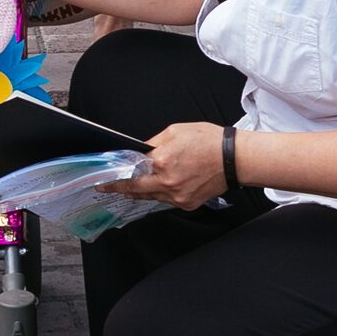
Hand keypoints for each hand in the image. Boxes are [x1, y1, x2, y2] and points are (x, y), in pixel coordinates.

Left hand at [100, 122, 226, 209]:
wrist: (235, 159)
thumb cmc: (209, 142)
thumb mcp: (175, 132)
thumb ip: (153, 143)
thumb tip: (139, 151)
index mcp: (161, 162)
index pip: (129, 173)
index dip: (113, 179)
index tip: (101, 183)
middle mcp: (167, 183)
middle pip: (135, 190)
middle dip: (121, 188)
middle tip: (109, 187)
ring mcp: (177, 197)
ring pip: (151, 197)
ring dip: (142, 190)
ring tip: (136, 183)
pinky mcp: (186, 204)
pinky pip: (166, 200)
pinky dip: (161, 193)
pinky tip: (162, 184)